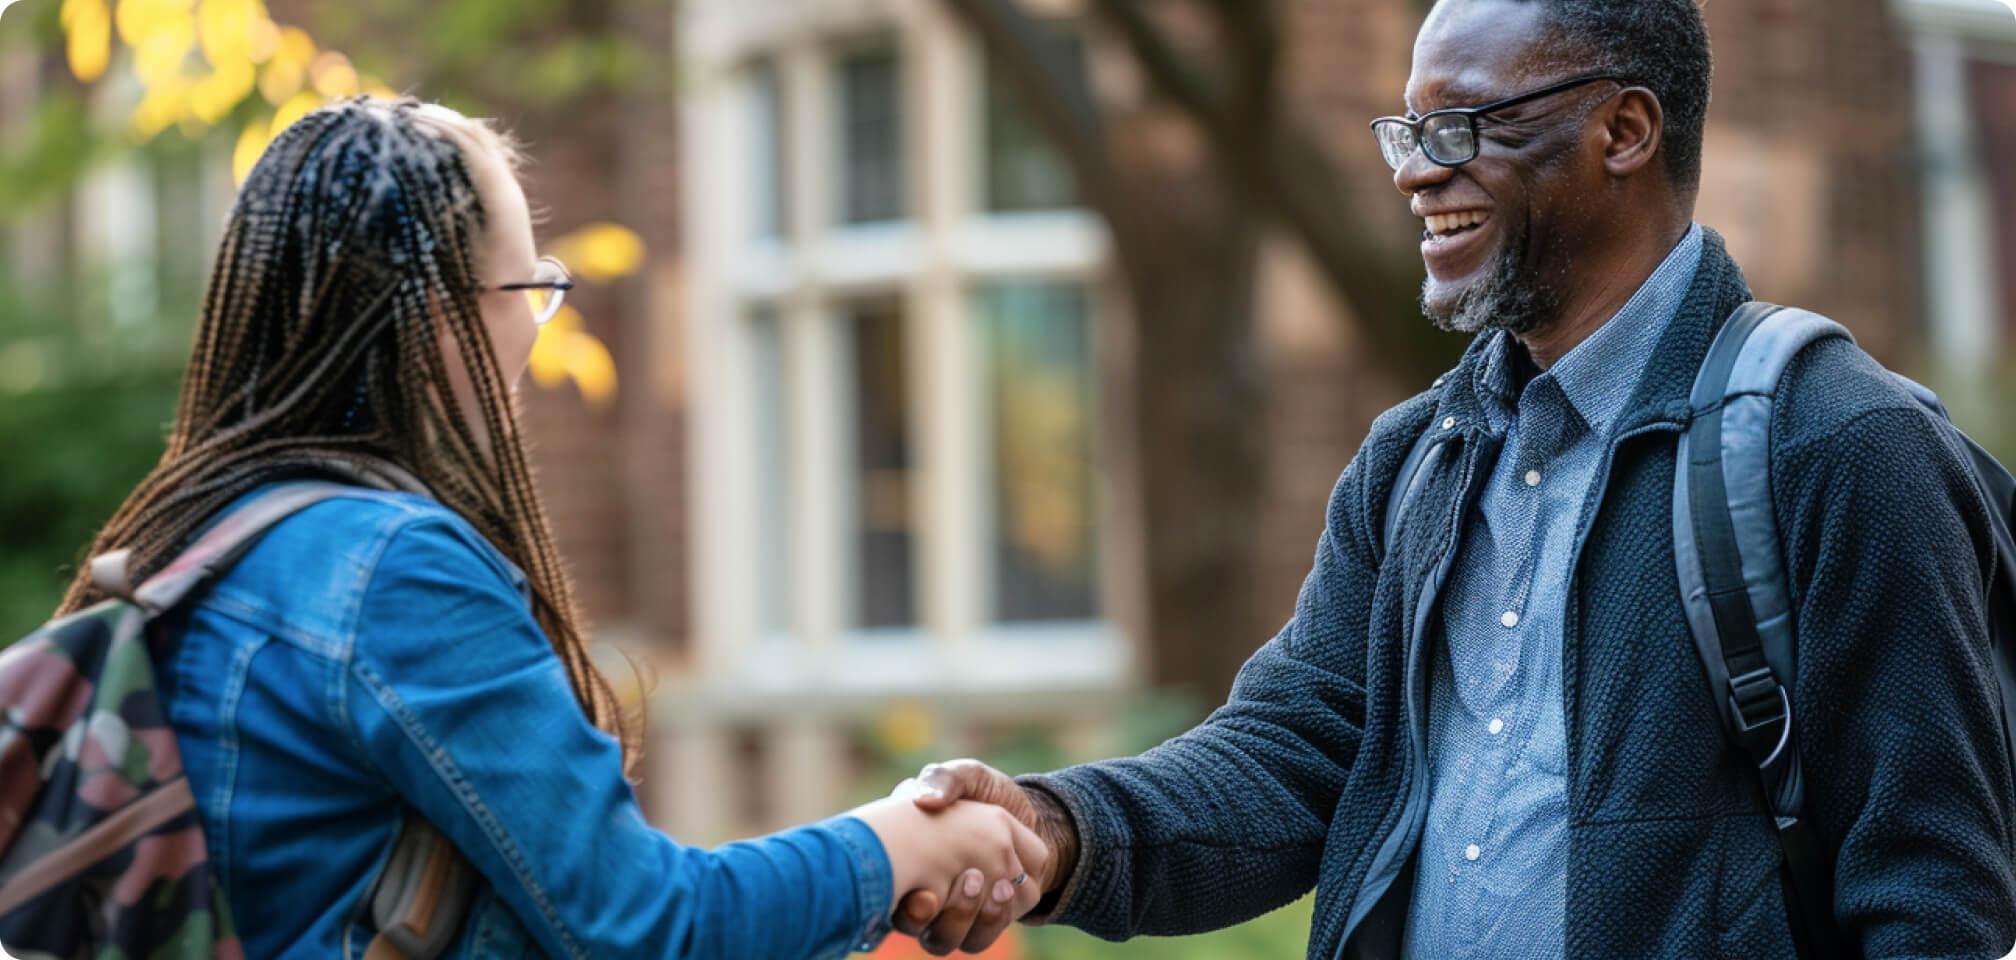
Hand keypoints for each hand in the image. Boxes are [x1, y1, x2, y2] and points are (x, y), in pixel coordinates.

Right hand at [890, 760, 1080, 954]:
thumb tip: (925, 800)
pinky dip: (991, 921)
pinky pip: (976, 941)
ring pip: (942, 939)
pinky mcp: (972, 926)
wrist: (1023, 815)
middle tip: (971, 877)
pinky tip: (1006, 892)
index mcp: (901, 855)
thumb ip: (945, 779)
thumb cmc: (984, 793)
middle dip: (937, 907)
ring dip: (968, 915)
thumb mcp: (965, 776)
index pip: (883, 885)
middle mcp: (914, 891)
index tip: (924, 890)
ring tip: (997, 884)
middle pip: (911, 922)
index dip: (899, 893)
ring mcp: (942, 914)